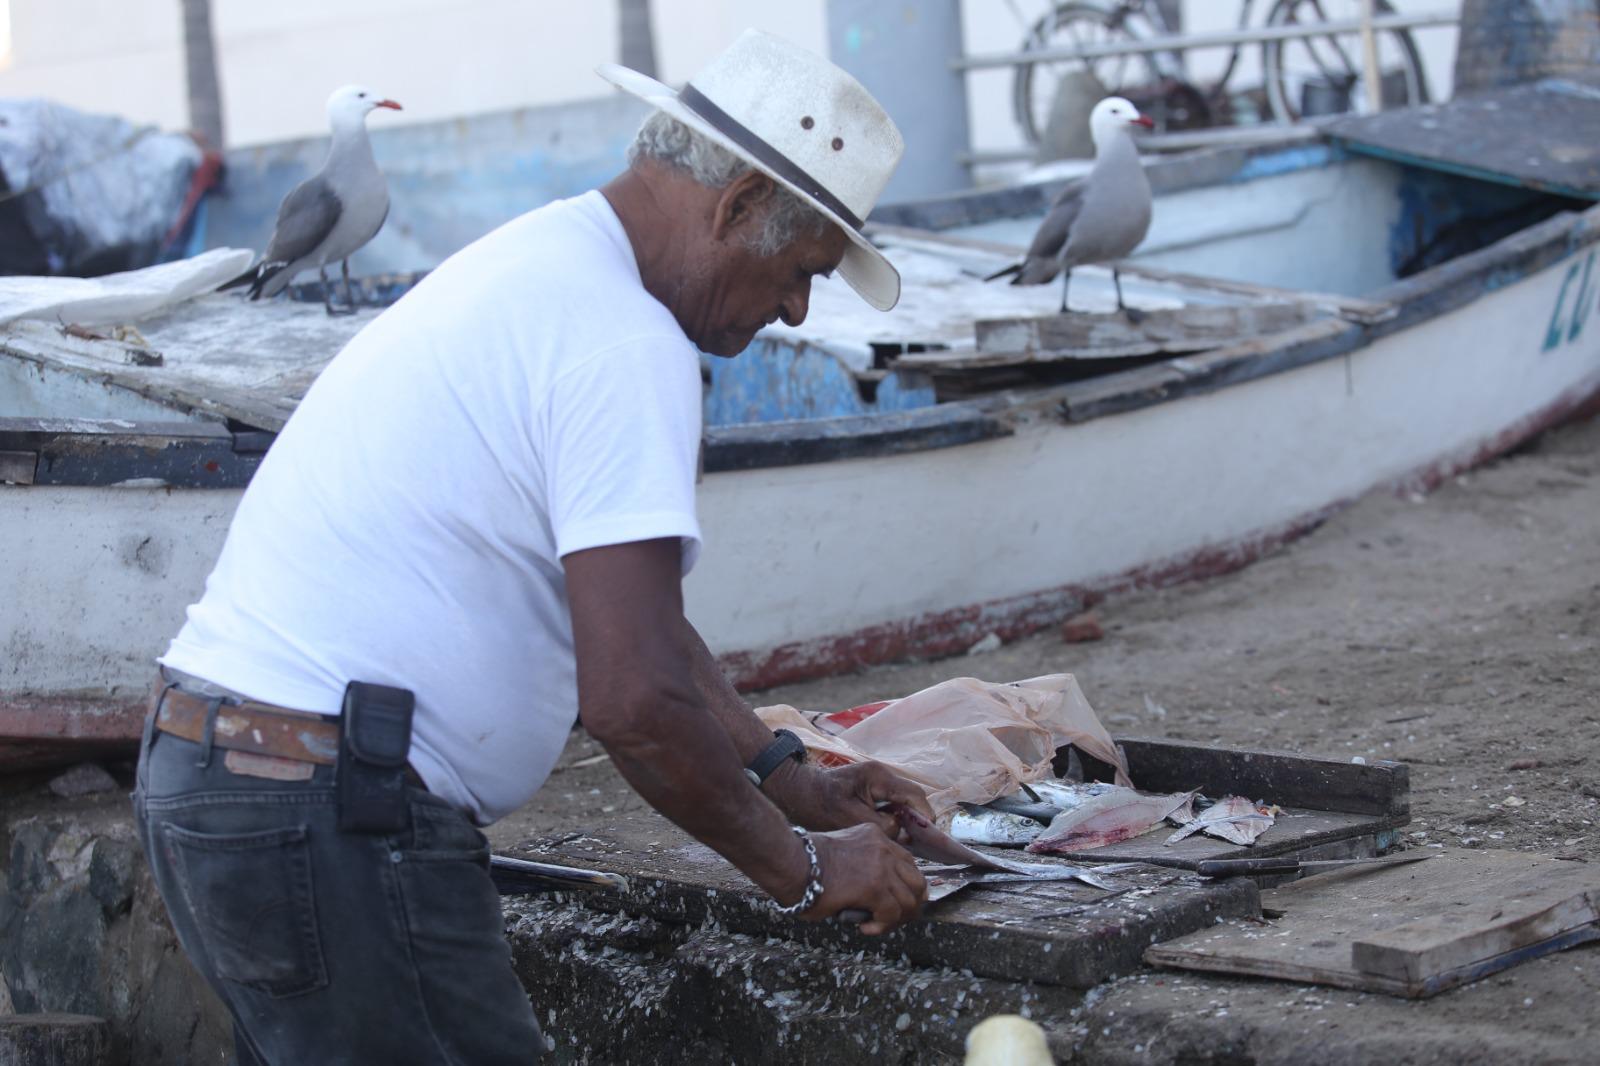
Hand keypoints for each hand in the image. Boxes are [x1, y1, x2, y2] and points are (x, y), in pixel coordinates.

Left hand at [767, 760, 935, 836]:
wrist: (795, 792)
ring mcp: (876, 781)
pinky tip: (889, 835)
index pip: (915, 795)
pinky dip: (892, 818)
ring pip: (902, 802)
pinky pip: (889, 804)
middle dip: (916, 820)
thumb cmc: (817, 804)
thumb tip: (900, 830)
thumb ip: (881, 825)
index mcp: (879, 777)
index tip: (929, 837)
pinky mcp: (869, 790)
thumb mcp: (850, 818)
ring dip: (904, 820)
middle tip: (917, 843)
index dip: (925, 816)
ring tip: (903, 841)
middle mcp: (881, 775)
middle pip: (911, 798)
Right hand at [787, 824, 925, 935]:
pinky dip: (882, 926)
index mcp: (875, 837)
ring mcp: (882, 866)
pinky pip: (893, 913)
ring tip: (877, 925)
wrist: (792, 863)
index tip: (890, 903)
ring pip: (910, 900)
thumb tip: (875, 899)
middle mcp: (883, 848)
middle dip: (909, 905)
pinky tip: (865, 927)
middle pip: (917, 882)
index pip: (908, 864)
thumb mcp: (844, 856)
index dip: (903, 888)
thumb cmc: (806, 864)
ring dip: (896, 919)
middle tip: (891, 919)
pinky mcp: (875, 886)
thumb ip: (864, 868)